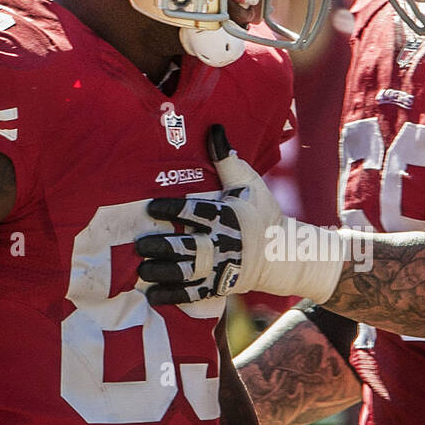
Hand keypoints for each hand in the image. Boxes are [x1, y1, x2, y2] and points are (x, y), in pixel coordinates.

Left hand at [136, 124, 346, 304]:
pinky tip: (152, 294)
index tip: (151, 207)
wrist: (284, 254)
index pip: (196, 211)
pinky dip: (172, 297)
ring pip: (188, 273)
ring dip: (163, 272)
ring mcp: (221, 268)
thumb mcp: (249, 183)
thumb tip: (214, 127)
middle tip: (140, 245)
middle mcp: (223, 243)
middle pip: (188, 247)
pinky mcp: (219, 286)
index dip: (172, 209)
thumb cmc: (262, 213)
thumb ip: (227, 158)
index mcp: (228, 216)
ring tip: (142, 270)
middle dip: (162, 247)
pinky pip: (193, 295)